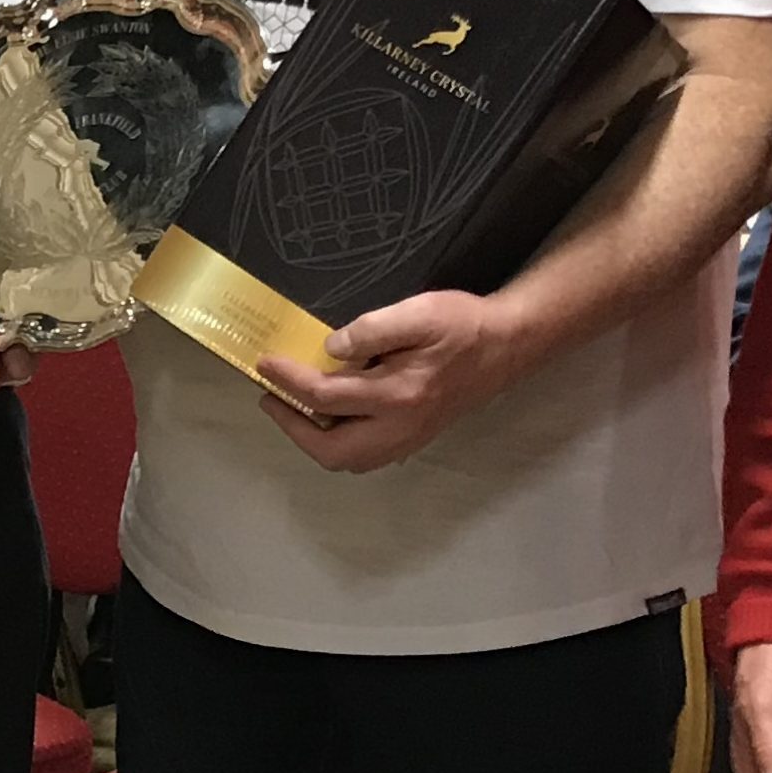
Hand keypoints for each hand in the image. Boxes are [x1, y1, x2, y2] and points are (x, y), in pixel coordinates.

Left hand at [253, 287, 523, 471]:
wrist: (507, 346)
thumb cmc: (464, 325)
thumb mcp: (420, 312)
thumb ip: (373, 329)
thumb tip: (331, 348)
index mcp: (398, 394)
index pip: (326, 397)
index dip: (289, 381)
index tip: (265, 363)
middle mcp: (400, 427)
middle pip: (331, 449)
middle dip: (292, 427)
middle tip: (270, 397)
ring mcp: (409, 438)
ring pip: (349, 460)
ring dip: (314, 441)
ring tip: (293, 409)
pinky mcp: (414, 439)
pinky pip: (366, 457)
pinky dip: (339, 444)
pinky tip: (330, 418)